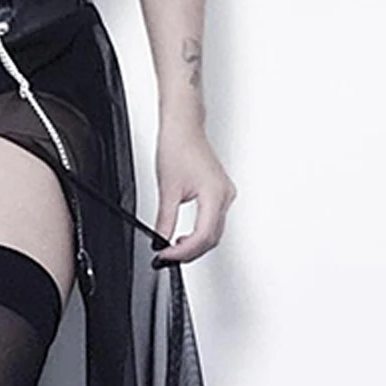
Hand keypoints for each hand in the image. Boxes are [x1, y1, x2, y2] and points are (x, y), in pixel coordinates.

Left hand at [150, 117, 235, 265]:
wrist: (184, 128)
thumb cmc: (178, 147)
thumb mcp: (167, 190)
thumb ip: (165, 220)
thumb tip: (161, 241)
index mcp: (214, 194)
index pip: (202, 236)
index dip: (183, 251)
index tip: (166, 255)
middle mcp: (224, 195)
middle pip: (211, 238)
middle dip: (189, 252)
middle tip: (168, 257)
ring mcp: (224, 194)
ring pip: (214, 232)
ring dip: (196, 244)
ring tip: (174, 250)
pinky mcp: (220, 192)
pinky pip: (214, 221)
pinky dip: (201, 233)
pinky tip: (186, 237)